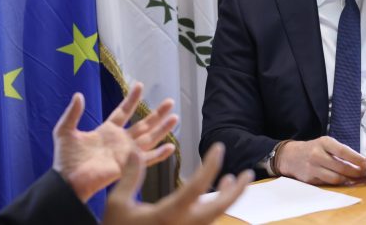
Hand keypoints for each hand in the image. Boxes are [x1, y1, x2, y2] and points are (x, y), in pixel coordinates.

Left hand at [52, 83, 177, 201]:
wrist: (67, 180)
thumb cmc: (65, 159)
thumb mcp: (65, 131)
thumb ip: (73, 113)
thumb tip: (78, 95)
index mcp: (107, 131)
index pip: (124, 112)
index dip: (132, 99)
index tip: (140, 85)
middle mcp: (120, 141)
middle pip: (143, 124)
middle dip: (157, 113)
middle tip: (170, 102)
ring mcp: (126, 153)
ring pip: (149, 138)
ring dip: (162, 128)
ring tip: (175, 117)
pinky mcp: (129, 165)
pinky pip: (147, 159)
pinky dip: (159, 154)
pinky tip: (171, 146)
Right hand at [103, 143, 253, 224]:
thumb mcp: (118, 203)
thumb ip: (130, 177)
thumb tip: (134, 150)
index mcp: (169, 214)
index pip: (198, 186)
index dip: (211, 165)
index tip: (219, 148)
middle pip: (220, 207)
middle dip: (236, 190)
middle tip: (248, 173)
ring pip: (215, 215)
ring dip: (227, 197)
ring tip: (232, 180)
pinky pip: (206, 221)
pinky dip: (213, 207)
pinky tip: (213, 197)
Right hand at [276, 136, 365, 184]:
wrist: (291, 156)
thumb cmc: (314, 149)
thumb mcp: (325, 144)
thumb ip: (340, 151)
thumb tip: (360, 162)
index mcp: (323, 142)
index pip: (342, 151)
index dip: (356, 159)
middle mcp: (317, 154)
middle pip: (340, 166)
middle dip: (355, 172)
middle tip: (364, 173)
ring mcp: (313, 168)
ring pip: (335, 178)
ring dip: (348, 180)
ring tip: (355, 179)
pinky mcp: (310, 179)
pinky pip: (328, 183)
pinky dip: (338, 183)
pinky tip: (344, 181)